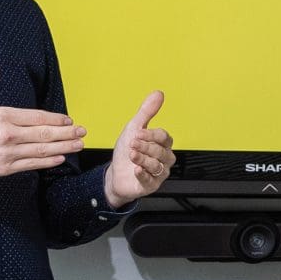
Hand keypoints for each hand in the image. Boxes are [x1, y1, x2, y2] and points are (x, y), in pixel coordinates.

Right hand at [0, 62, 85, 183]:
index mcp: (1, 116)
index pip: (37, 117)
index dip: (56, 119)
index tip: (69, 120)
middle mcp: (7, 134)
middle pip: (45, 134)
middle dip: (67, 133)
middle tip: (82, 132)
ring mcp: (7, 153)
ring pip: (42, 150)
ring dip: (64, 147)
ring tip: (78, 145)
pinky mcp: (4, 169)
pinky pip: (31, 165)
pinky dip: (48, 162)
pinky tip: (60, 158)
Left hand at [103, 91, 173, 207]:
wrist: (116, 173)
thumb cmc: (127, 151)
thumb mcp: (134, 128)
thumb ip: (147, 112)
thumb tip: (158, 93)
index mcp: (162, 145)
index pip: (164, 138)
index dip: (152, 135)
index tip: (138, 132)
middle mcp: (164, 159)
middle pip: (162, 152)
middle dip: (145, 147)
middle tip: (132, 143)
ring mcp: (159, 173)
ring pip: (157, 165)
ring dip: (142, 159)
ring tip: (131, 155)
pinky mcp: (151, 185)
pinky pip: (151, 180)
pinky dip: (143, 174)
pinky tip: (136, 169)